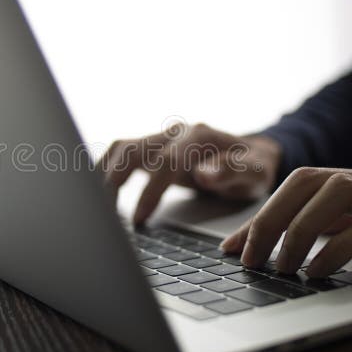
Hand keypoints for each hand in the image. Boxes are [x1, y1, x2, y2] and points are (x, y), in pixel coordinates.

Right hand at [100, 122, 281, 223]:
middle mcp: (176, 132)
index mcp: (199, 136)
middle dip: (115, 181)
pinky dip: (105, 169)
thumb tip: (206, 173)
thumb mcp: (255, 172)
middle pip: (133, 149)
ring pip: (121, 148)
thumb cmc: (254, 167)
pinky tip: (96, 191)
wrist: (252, 155)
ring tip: (98, 207)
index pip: (165, 161)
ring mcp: (162, 139)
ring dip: (104, 175)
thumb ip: (233, 171)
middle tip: (107, 216)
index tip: (139, 219)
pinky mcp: (153, 149)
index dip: (149, 191)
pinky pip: (121, 153)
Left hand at [221, 163, 351, 276]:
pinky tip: (319, 271)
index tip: (230, 247)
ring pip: (332, 194)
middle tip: (245, 258)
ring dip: (296, 231)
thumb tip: (301, 238)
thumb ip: (345, 219)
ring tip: (279, 266)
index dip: (259, 215)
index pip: (296, 187)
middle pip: (303, 183)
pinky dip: (339, 247)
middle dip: (266, 220)